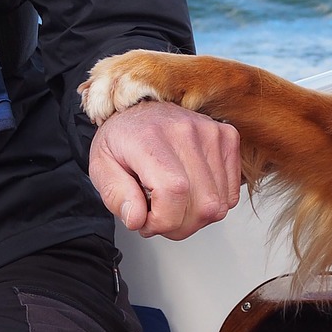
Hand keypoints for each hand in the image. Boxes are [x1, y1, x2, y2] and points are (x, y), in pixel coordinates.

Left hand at [89, 100, 240, 238]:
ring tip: (173, 201)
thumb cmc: (121, 138)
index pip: (174, 192)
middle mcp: (185, 131)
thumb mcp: (100, 166)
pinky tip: (191, 192)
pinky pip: (231, 195)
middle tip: (158, 214)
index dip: (162, 220)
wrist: (139, 105)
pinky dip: (211, 203)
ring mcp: (211, 132)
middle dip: (178, 226)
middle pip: (202, 205)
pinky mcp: (227, 137)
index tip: (146, 220)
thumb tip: (137, 219)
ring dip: (195, 217)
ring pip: (219, 205)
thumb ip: (115, 195)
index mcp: (150, 137)